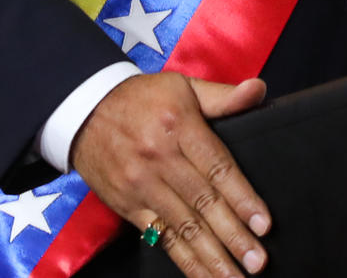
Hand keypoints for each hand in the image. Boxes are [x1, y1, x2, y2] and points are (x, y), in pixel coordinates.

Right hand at [71, 72, 270, 275]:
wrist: (83, 111)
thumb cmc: (142, 98)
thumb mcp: (183, 86)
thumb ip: (223, 96)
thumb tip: (258, 90)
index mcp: (179, 127)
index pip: (218, 168)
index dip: (242, 198)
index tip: (263, 223)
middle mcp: (160, 160)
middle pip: (202, 204)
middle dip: (232, 236)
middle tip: (257, 262)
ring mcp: (141, 187)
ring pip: (181, 228)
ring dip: (210, 257)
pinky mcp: (127, 206)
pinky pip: (159, 237)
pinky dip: (181, 259)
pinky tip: (201, 274)